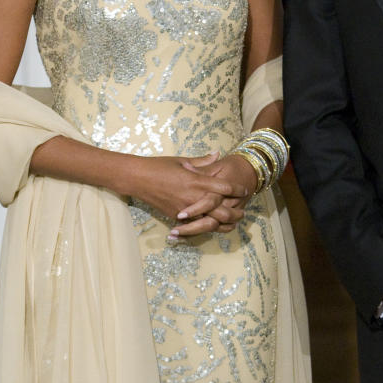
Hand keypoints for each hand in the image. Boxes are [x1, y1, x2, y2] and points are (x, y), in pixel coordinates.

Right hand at [123, 153, 249, 231]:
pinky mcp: (176, 217)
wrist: (137, 179)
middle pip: (222, 211)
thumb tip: (218, 154)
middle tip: (243, 212)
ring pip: (211, 223)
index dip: (238, 189)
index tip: (245, 189)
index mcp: (196, 180)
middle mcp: (193, 197)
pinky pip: (196, 227)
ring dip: (224, 224)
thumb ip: (203, 161)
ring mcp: (185, 210)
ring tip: (232, 223)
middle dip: (236, 213)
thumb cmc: (159, 166)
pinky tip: (215, 227)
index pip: (225, 187)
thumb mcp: (182, 160)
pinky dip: (206, 228)